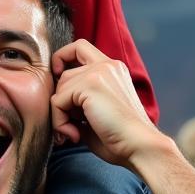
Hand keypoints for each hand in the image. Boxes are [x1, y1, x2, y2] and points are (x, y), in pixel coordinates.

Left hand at [50, 40, 165, 167]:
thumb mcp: (98, 110)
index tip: (58, 78)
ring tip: (74, 132)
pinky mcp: (90, 84)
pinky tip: (75, 134)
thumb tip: (55, 100)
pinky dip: (59, 121)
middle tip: (70, 125)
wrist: (139, 146)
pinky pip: (57, 101)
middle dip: (61, 102)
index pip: (80, 47)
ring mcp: (99, 72)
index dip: (62, 58)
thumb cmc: (120, 137)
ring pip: (60, 88)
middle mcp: (107, 65)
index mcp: (113, 69)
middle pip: (64, 74)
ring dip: (60, 115)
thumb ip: (80, 100)